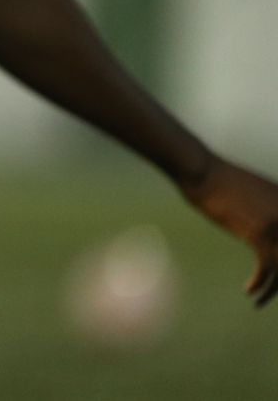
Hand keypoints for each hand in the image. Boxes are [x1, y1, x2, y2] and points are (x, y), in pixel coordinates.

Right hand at [181, 158, 277, 305]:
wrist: (200, 169)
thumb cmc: (218, 178)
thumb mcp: (252, 191)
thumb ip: (267, 207)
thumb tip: (265, 225)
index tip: (275, 280)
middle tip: (271, 291)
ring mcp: (277, 223)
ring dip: (275, 289)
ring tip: (261, 301)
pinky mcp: (260, 233)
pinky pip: (268, 268)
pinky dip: (262, 284)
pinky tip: (249, 291)